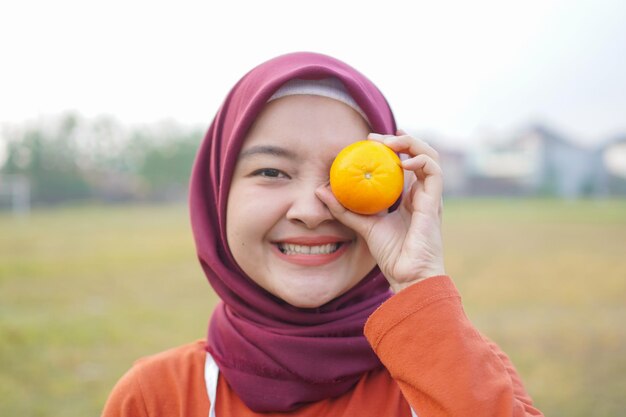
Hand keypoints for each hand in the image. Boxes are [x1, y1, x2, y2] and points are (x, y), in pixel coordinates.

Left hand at [316, 130, 444, 292]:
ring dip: (411, 143)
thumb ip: (344, 209)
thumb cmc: (391, 254)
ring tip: (389, 142)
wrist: (408, 276)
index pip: (406, 164)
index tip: (369, 141)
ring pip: (431, 156)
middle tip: (374, 137)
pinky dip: (420, 159)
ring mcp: (431, 197)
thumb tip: (321, 191)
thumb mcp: (363, 225)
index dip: (392, 148)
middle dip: (400, 140)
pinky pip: (434, 171)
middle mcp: (423, 194)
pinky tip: (401, 162)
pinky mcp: (434, 202)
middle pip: (419, 155)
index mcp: (411, 197)